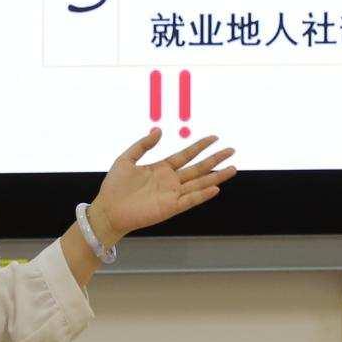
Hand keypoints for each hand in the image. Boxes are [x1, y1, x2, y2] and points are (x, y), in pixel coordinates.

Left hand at [92, 130, 235, 240]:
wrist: (107, 210)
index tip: (214, 137)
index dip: (200, 146)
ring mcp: (172, 195)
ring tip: (233, 168)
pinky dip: (203, 195)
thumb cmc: (114, 187)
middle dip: (215, 159)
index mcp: (161, 169)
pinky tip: (216, 188)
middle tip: (232, 150)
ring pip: (199, 183)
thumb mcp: (126, 159)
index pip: (186, 155)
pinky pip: (190, 200)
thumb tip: (159, 130)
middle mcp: (170, 181)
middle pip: (198, 168)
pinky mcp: (169, 208)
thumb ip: (143, 145)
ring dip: (216, 176)